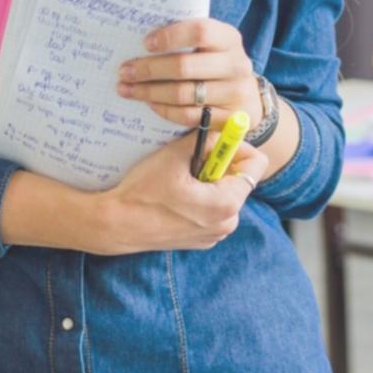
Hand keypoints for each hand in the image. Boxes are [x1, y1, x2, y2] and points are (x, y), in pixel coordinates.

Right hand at [93, 131, 268, 253]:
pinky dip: (202, 198)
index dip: (238, 146)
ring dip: (210, 181)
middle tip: (192, 161)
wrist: (116, 224)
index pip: (256, 164)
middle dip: (220, 164)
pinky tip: (177, 196)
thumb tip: (226, 132)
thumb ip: (208, 140)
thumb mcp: (176, 156)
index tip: (218, 141)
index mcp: (227, 203)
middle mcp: (228, 223)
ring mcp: (215, 235)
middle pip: (239, 179)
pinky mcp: (203, 240)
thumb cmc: (143, 191)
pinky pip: (213, 210)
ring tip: (181, 180)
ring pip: (225, 194)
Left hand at [117, 18, 262, 130]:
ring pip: (183, 94)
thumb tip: (140, 39)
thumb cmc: (216, 64)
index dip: (170, 37)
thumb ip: (186, 39)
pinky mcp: (230, 119)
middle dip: (149, 69)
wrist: (247, 98)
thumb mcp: (210, 46)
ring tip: (128, 89)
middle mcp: (236, 64)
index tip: (145, 43)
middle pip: (185, 66)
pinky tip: (150, 103)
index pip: (200, 32)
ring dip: (150, 92)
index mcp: (229, 38)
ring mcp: (235, 93)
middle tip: (124, 71)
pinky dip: (165, 110)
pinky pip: (188, 116)